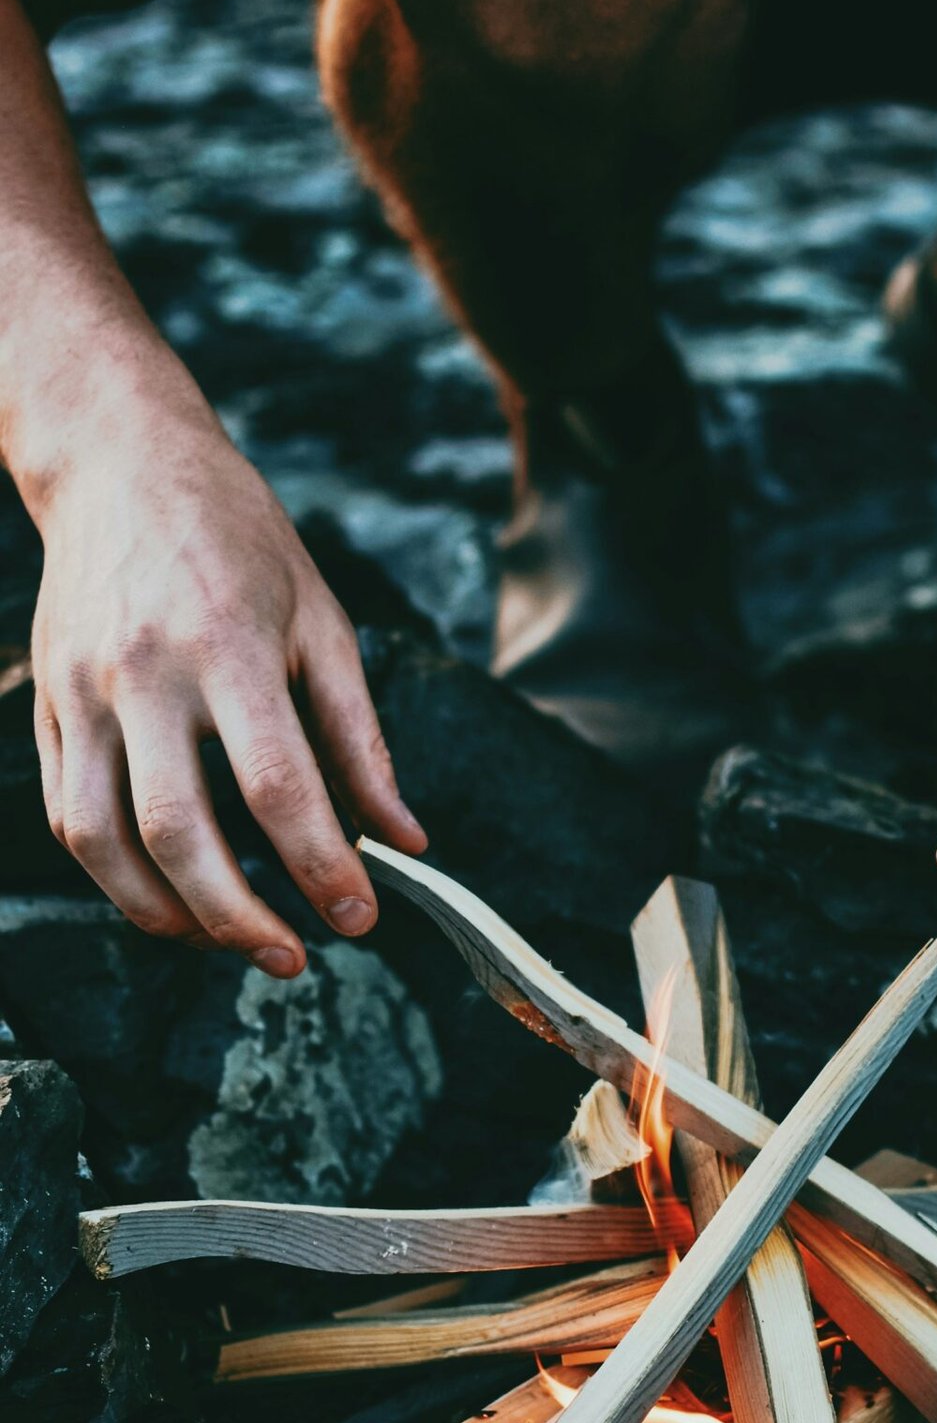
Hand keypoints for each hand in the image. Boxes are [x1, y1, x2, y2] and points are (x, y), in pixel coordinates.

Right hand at [31, 409, 426, 973]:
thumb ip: (362, 739)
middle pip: (181, 831)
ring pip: (105, 840)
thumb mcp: (323, 622)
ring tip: (227, 942)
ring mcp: (83, 692)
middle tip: (294, 958)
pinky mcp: (46, 705)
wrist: (118, 464)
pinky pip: (70, 817)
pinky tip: (168, 898)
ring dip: (168, 914)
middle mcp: (145, 673)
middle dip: (240, 917)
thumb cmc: (238, 541)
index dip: (321, 866)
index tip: (358, 918)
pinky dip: (116, 877)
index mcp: (230, 646)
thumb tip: (405, 838)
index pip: (278, 785)